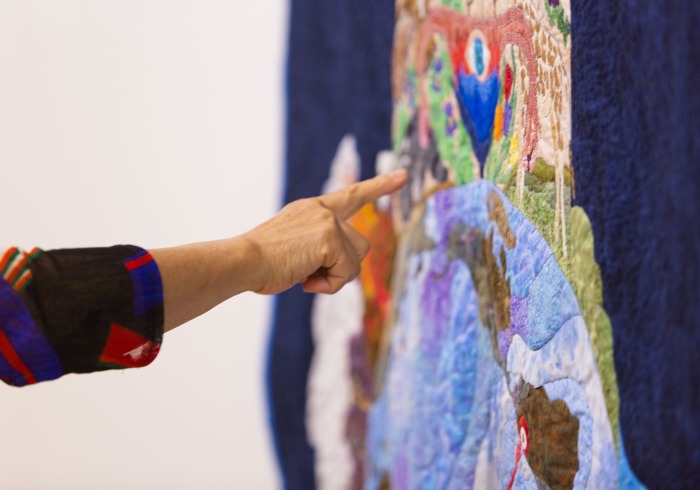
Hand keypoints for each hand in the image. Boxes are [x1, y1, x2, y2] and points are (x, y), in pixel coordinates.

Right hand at [243, 169, 407, 294]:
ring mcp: (327, 221)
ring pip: (356, 258)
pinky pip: (346, 272)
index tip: (403, 176)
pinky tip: (306, 281)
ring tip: (305, 276)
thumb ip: (319, 249)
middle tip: (311, 275)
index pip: (351, 195)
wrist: (243, 261)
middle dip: (343, 266)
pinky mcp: (329, 236)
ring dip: (335, 276)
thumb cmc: (262, 264)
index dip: (379, 186)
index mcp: (312, 209)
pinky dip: (330, 285)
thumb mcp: (294, 249)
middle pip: (361, 244)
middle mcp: (322, 210)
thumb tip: (341, 268)